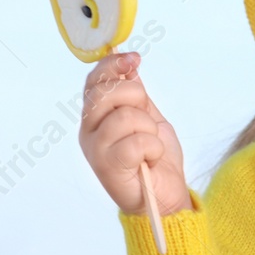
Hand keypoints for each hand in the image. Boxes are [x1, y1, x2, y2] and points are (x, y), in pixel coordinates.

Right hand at [78, 52, 191, 217]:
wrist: (166, 196)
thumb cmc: (156, 159)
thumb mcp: (149, 117)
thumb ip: (136, 94)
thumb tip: (129, 63)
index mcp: (96, 117)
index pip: (94, 81)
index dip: (113, 65)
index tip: (135, 59)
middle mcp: (88, 131)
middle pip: (107, 92)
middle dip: (137, 98)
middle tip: (148, 121)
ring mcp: (95, 149)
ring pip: (126, 116)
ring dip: (149, 129)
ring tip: (151, 146)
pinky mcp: (108, 167)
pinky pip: (137, 142)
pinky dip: (153, 148)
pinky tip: (151, 159)